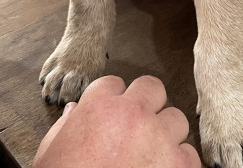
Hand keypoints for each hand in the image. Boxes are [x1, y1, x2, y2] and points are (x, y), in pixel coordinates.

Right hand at [32, 75, 200, 167]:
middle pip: (152, 88)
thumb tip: (74, 112)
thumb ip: (66, 126)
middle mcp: (132, 114)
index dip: (113, 99)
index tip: (113, 114)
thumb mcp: (52, 150)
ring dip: (167, 134)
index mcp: (99, 106)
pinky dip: (180, 163)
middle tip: (139, 124)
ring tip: (154, 153)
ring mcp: (159, 138)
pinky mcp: (179, 166)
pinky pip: (190, 154)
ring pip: (176, 118)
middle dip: (147, 104)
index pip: (114, 83)